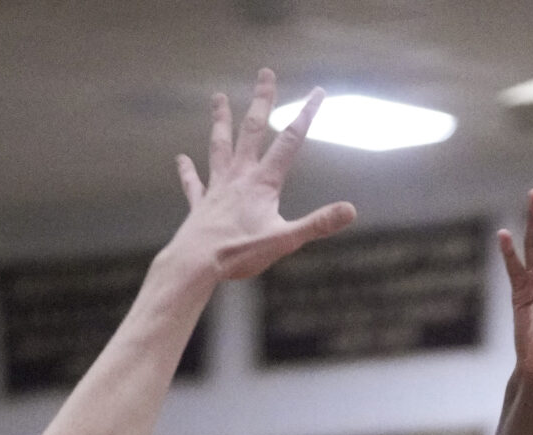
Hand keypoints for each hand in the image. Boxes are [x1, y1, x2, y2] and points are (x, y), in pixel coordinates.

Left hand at [172, 70, 355, 281]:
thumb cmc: (241, 253)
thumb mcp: (286, 240)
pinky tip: (181, 159)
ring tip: (218, 97)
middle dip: (262, 101)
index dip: (306, 115)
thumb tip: (350, 210)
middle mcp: (239, 176)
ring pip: (219, 146)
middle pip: (252, 130)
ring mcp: (218, 187)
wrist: (197, 262)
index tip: (317, 93)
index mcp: (263, 182)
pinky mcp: (201, 205)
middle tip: (265, 74)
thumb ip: (318, 223)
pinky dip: (188, 171)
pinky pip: (194, 184)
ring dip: (220, 121)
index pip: (290, 142)